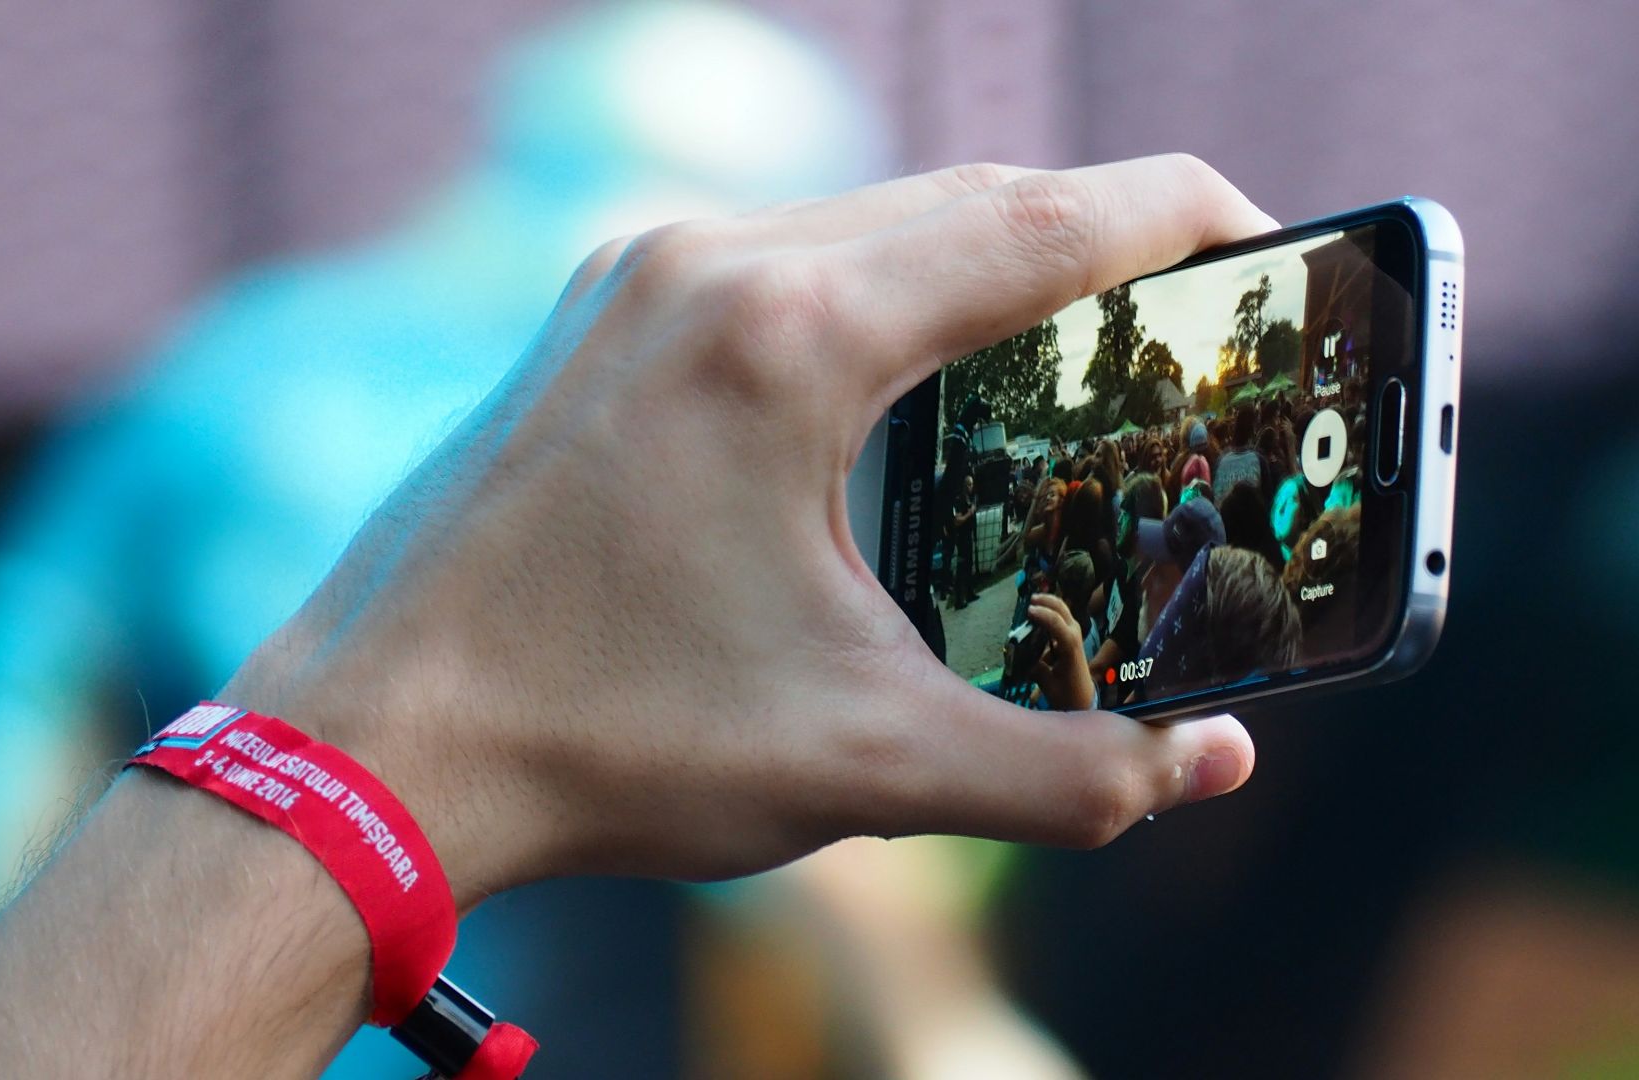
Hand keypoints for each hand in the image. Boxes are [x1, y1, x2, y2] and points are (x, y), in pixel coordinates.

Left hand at [224, 155, 1272, 902]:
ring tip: (1071, 340)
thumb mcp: (863, 766)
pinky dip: (881, 288)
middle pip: (964, 199)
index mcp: (787, 335)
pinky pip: (782, 257)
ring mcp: (637, 278)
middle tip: (1191, 309)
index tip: (1269, 238)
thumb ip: (1069, 770)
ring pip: (867, 218)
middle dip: (1097, 240)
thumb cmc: (601, 741)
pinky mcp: (598, 317)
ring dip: (982, 259)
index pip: (1043, 221)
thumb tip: (1212, 767)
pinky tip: (911, 376)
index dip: (1180, 220)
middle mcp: (707, 264)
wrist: (369, 751)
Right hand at [1023, 593, 1096, 711]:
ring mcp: (1074, 635)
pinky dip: (1049, 613)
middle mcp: (1074, 636)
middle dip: (1046, 601)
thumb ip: (1035, 668)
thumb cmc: (1067, 694)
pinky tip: (1037, 615)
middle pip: (1062, 609)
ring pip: (1063, 610)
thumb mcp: (1048, 683)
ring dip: (1048, 604)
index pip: (1057, 624)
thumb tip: (1019, 655)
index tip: (1028, 611)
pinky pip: (1060, 618)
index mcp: (1071, 647)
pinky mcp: (1071, 637)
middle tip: (1030, 600)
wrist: (1083, 699)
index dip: (1042, 615)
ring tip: (1032, 603)